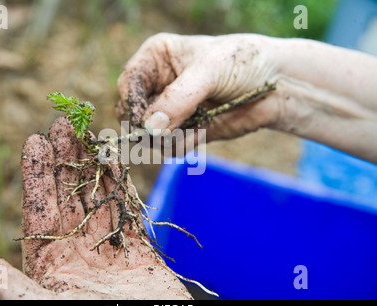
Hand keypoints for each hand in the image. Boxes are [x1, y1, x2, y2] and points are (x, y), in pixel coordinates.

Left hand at [0, 117, 191, 299]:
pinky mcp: (137, 251)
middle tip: (64, 124)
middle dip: (66, 160)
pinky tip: (114, 161)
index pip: (39, 211)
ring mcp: (107, 250)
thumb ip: (2, 280)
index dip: (37, 175)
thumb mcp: (40, 303)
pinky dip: (121, 185)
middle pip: (69, 197)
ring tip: (88, 134)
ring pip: (97, 198)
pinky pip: (127, 211)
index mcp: (50, 265)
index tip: (35, 141)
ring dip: (92, 166)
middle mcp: (76, 253)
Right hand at [116, 32, 284, 141]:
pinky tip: (201, 134)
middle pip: (132, 114)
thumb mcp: (209, 71)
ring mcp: (170, 111)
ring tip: (195, 128)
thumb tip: (149, 128)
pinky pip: (168, 147)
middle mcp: (158, 86)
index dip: (134, 103)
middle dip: (150, 126)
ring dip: (168, 139)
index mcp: (156, 60)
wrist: (275, 86)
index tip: (147, 120)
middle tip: (170, 130)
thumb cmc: (242, 63)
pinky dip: (182, 146)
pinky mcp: (183, 131)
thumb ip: (178, 98)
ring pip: (148, 136)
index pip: (128, 84)